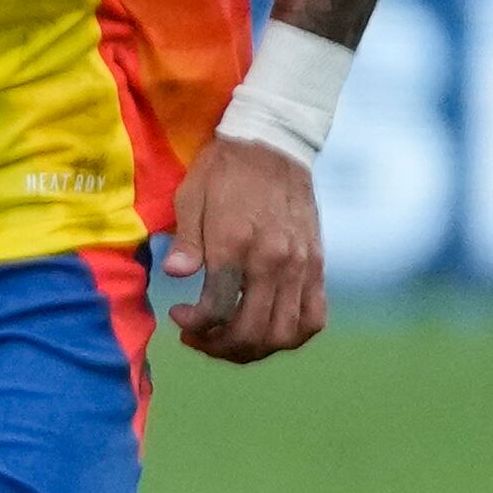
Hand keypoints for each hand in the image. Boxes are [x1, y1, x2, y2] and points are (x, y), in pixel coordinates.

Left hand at [163, 135, 324, 362]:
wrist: (274, 144)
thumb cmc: (223, 171)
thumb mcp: (190, 198)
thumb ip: (186, 241)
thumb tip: (175, 273)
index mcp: (238, 245)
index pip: (217, 309)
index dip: (193, 325)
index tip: (179, 315)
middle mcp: (275, 261)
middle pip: (253, 331)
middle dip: (219, 346)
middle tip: (197, 337)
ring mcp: (302, 265)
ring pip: (285, 334)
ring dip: (253, 348)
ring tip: (228, 338)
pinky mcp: (317, 265)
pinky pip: (314, 317)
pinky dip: (290, 335)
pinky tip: (265, 328)